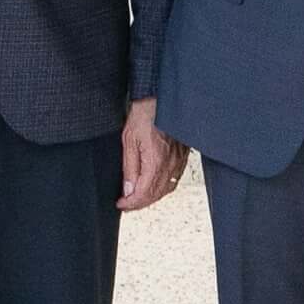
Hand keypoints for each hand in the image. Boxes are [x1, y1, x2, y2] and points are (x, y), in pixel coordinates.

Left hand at [117, 94, 186, 209]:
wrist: (159, 99)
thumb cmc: (144, 115)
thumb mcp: (129, 141)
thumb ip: (129, 168)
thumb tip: (128, 189)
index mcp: (156, 160)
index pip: (144, 192)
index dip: (131, 203)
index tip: (121, 204)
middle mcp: (170, 163)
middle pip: (156, 194)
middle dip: (140, 203)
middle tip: (127, 205)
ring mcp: (179, 160)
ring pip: (166, 189)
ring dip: (152, 197)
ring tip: (139, 198)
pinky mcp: (183, 156)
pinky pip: (174, 179)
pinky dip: (163, 188)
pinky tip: (155, 187)